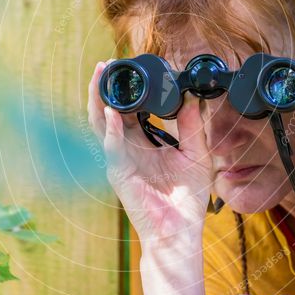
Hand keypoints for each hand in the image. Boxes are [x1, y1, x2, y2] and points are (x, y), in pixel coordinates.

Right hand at [87, 61, 212, 244]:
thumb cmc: (186, 199)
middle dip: (105, 86)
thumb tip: (192, 97)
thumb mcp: (196, 154)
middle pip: (108, 111)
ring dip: (98, 99)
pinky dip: (110, 129)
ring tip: (99, 75)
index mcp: (143, 143)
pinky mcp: (118, 174)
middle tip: (107, 63)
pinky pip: (111, 147)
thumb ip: (192, 126)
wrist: (180, 231)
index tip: (135, 67)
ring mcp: (119, 160)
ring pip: (100, 124)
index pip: (129, 110)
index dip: (129, 89)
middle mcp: (127, 148)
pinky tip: (112, 113)